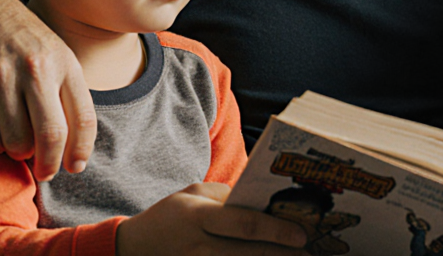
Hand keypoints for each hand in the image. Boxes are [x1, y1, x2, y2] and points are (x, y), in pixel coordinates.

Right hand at [0, 0, 95, 180]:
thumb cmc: (26, 44)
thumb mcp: (58, 58)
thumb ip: (70, 97)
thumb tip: (76, 152)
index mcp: (64, 64)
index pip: (83, 119)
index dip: (81, 151)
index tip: (75, 167)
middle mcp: (34, 69)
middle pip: (50, 135)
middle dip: (49, 164)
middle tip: (44, 171)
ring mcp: (0, 78)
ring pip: (16, 141)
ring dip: (18, 153)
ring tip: (17, 142)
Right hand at [117, 183, 307, 255]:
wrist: (134, 248)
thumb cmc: (171, 215)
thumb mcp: (194, 193)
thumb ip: (227, 197)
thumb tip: (265, 203)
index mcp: (199, 217)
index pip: (244, 224)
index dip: (276, 230)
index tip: (302, 234)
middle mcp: (199, 246)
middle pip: (249, 255)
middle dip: (283, 255)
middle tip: (309, 253)